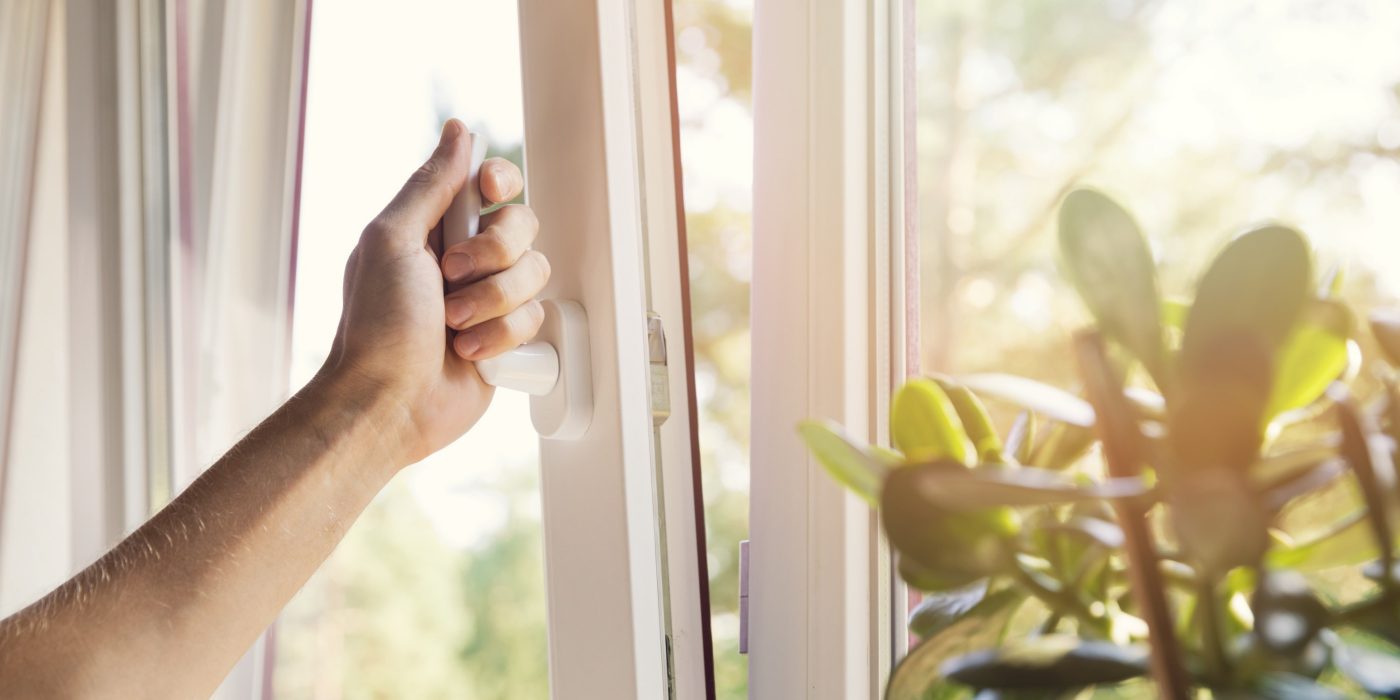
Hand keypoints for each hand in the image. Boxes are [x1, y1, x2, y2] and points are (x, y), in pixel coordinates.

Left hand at [323, 119, 547, 465]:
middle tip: (451, 277)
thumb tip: (458, 131)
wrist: (390, 402)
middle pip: (523, 226)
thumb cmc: (377, 325)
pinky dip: (501, 337)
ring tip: (453, 326)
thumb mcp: (392, 240)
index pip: (491, 183)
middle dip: (493, 255)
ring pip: (535, 274)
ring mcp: (489, 299)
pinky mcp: (507, 338)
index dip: (500, 183)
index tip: (488, 194)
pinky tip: (468, 352)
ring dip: (493, 302)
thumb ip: (431, 185)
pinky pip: (536, 319)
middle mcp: (466, 259)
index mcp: (435, 227)